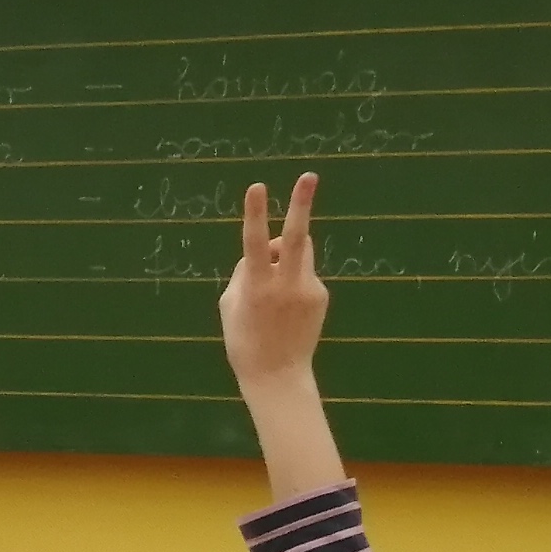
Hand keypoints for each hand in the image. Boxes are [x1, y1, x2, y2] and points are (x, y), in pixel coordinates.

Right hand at [218, 173, 327, 386]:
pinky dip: (294, 279)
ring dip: (287, 250)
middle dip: (301, 203)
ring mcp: (308, 289)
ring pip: (300, 249)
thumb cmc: (243, 340)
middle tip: (309, 175)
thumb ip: (243, 272)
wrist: (277, 376)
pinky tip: (288, 308)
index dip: (254, 212)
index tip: (257, 186)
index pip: (253, 242)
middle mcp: (285, 284)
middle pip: (295, 236)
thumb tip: (262, 250)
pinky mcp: (321, 295)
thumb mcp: (229, 305)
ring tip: (274, 278)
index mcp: (256, 286)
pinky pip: (305, 272)